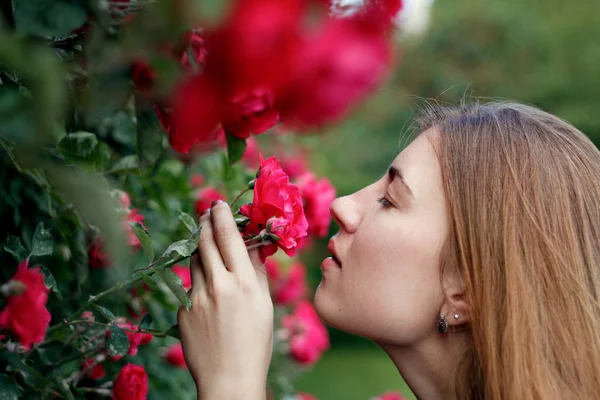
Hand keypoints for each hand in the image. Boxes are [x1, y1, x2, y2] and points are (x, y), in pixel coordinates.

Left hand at [178, 201, 273, 399]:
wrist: (228, 378)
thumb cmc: (255, 343)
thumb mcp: (263, 304)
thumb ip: (257, 271)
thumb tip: (252, 246)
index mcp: (244, 283)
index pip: (229, 236)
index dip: (222, 215)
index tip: (218, 204)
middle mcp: (218, 285)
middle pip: (205, 240)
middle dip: (205, 222)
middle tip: (207, 213)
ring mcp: (196, 298)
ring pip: (195, 260)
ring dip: (201, 249)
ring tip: (209, 248)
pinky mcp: (182, 311)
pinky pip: (189, 286)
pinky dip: (198, 281)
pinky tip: (209, 295)